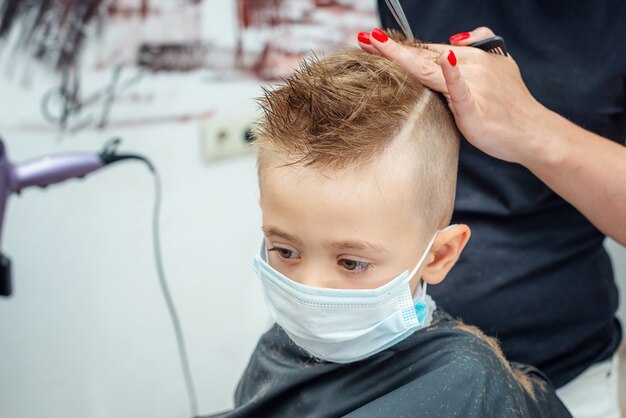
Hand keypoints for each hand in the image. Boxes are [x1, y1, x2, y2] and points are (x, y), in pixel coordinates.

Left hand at [358, 27, 549, 165]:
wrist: (534, 133)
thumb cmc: (511, 106)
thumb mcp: (500, 67)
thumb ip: (478, 49)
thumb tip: (453, 44)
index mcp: (470, 58)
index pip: (427, 50)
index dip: (400, 46)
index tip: (374, 40)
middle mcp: (470, 66)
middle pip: (423, 55)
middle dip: (391, 48)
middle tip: (364, 38)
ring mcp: (474, 86)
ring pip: (431, 69)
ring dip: (402, 57)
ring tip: (376, 46)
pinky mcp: (477, 108)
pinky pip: (461, 90)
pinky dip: (453, 76)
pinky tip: (446, 61)